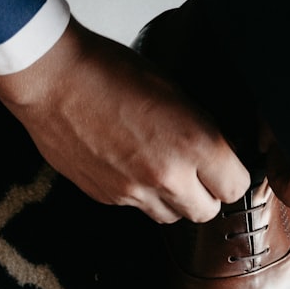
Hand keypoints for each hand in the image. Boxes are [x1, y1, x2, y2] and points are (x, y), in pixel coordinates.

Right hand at [0, 18, 250, 223]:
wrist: (52, 81)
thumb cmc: (107, 71)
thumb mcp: (172, 89)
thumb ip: (198, 127)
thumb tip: (213, 150)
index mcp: (194, 143)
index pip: (237, 187)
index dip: (232, 175)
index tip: (225, 167)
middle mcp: (166, 176)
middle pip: (206, 212)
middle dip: (205, 193)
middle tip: (195, 171)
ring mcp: (132, 191)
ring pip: (169, 216)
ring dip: (171, 199)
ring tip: (158, 168)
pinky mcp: (104, 196)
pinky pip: (134, 207)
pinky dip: (136, 193)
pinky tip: (125, 163)